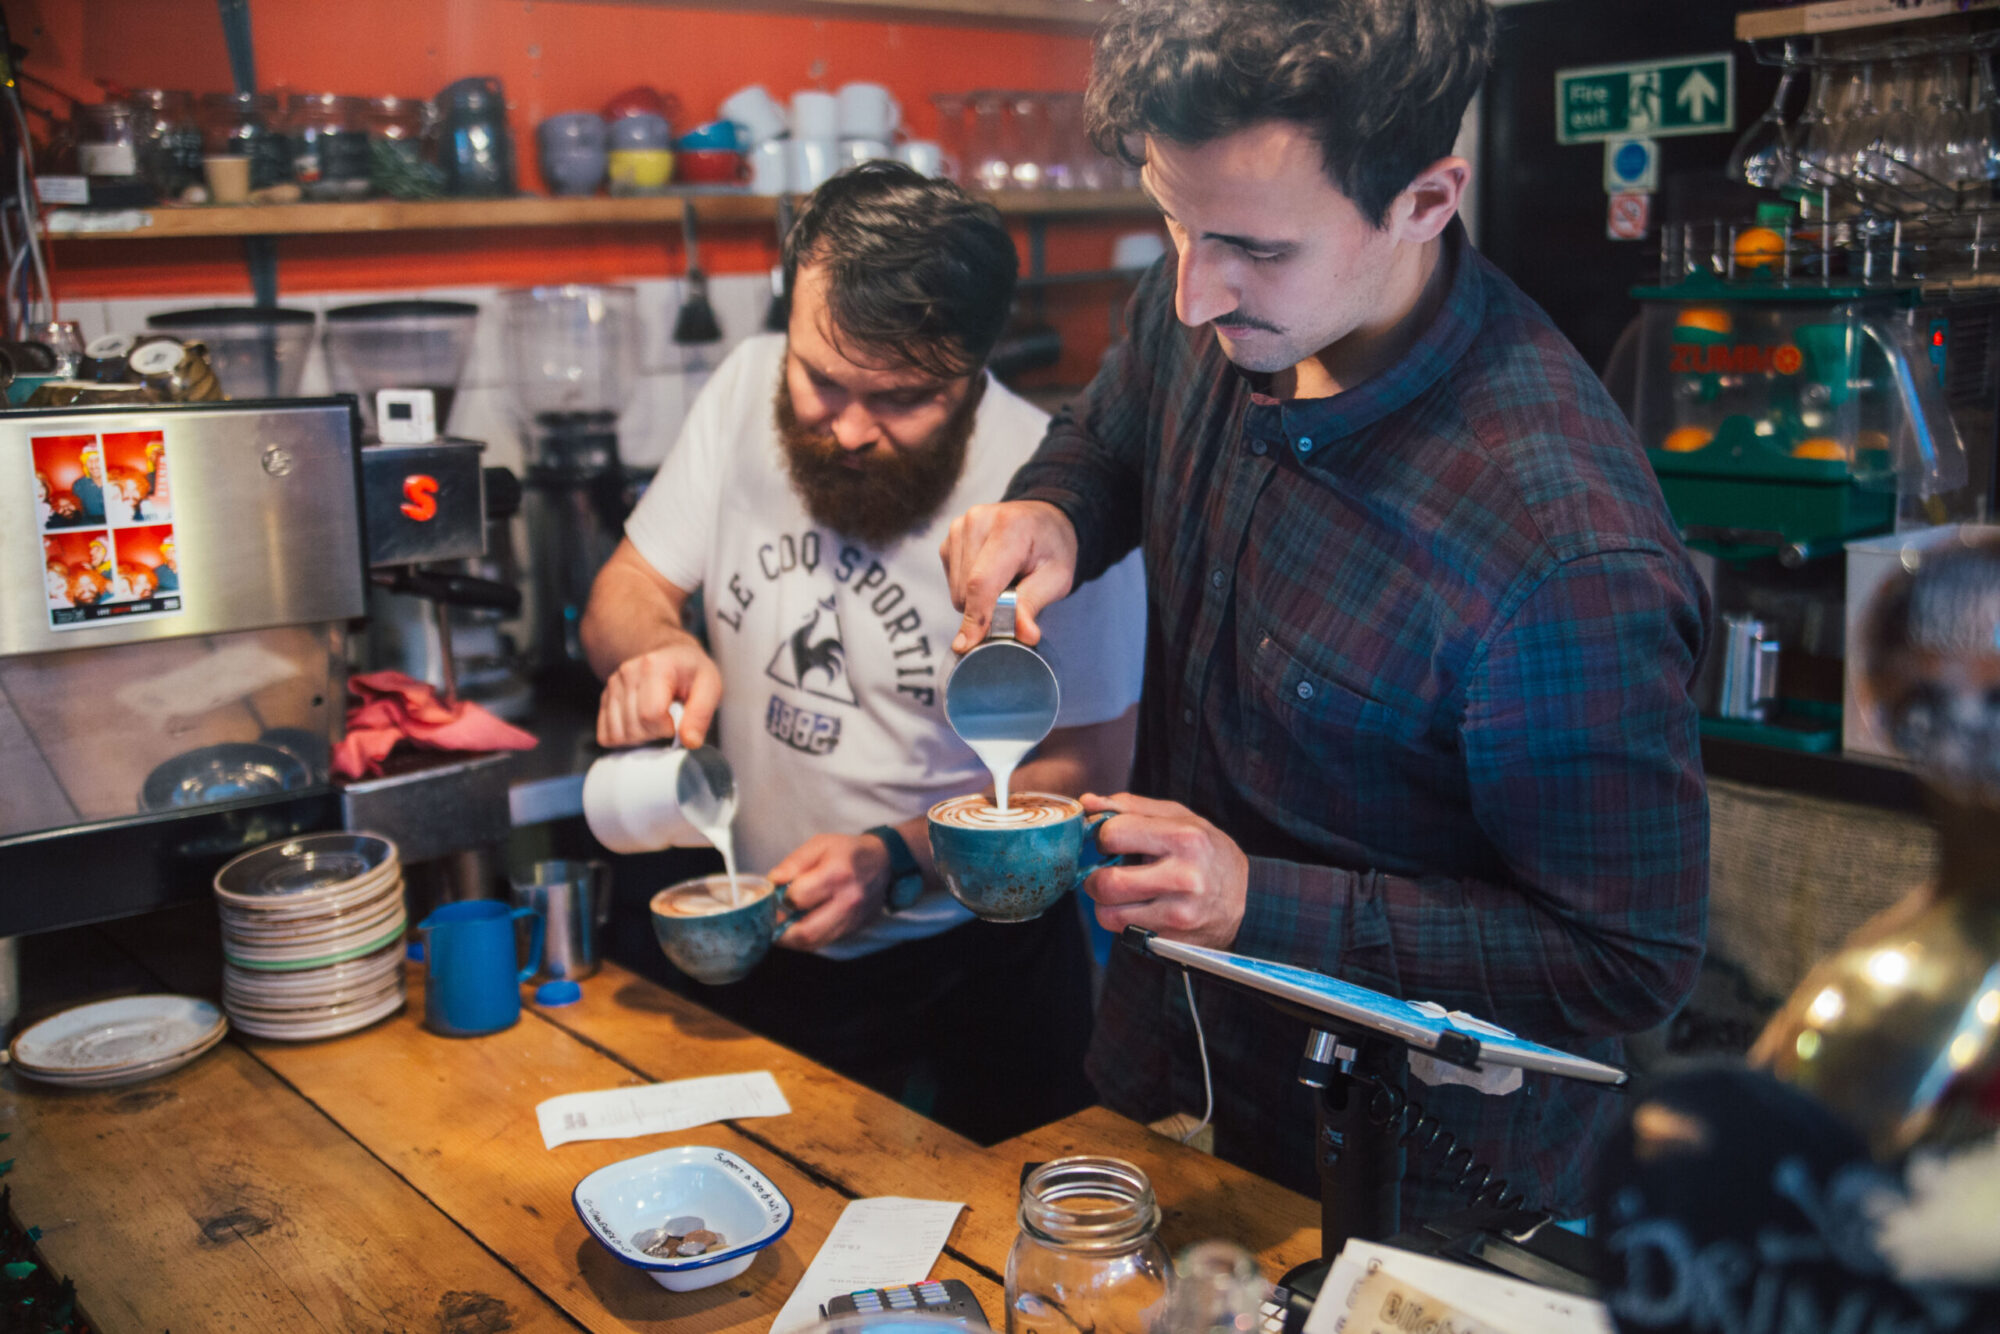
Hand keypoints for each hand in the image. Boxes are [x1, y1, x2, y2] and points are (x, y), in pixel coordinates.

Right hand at [597, 636, 722, 748]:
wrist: (671, 657)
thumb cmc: (691, 672)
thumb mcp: (710, 686)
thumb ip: (701, 714)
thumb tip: (690, 741)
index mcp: (655, 666)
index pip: (650, 714)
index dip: (667, 729)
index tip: (678, 722)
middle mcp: (628, 672)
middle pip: (633, 728)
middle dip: (655, 736)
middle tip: (669, 722)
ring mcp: (613, 685)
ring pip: (618, 734)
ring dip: (639, 739)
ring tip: (656, 721)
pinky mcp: (604, 698)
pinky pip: (606, 735)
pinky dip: (624, 739)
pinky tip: (641, 725)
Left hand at [767, 833, 891, 950]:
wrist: (883, 862)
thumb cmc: (848, 851)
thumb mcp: (819, 844)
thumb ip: (793, 863)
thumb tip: (772, 881)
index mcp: (837, 874)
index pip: (798, 898)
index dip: (781, 897)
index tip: (777, 893)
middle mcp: (848, 901)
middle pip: (806, 932)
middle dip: (781, 931)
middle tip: (771, 921)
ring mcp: (852, 919)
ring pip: (814, 943)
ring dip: (792, 939)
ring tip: (783, 925)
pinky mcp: (854, 928)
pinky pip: (824, 941)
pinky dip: (807, 938)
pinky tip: (801, 925)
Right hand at [940, 499, 1078, 652]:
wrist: (1045, 521)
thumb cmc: (1052, 549)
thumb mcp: (1057, 579)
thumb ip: (1034, 605)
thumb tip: (1023, 634)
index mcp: (1009, 527)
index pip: (982, 581)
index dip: (976, 617)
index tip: (967, 645)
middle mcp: (978, 521)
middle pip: (967, 590)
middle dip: (986, 608)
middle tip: (1013, 598)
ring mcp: (959, 527)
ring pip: (956, 589)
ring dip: (978, 598)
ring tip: (1004, 581)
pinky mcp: (949, 537)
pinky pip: (951, 580)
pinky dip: (969, 587)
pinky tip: (990, 574)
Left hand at [1081, 793, 1249, 948]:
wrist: (1249, 899)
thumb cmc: (1208, 852)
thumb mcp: (1179, 818)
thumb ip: (1131, 807)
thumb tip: (1088, 802)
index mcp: (1185, 838)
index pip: (1113, 835)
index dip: (1104, 837)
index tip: (1113, 842)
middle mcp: (1184, 878)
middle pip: (1106, 883)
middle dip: (1095, 877)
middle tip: (1107, 873)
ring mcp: (1179, 915)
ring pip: (1108, 915)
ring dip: (1106, 904)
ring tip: (1124, 893)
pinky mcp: (1173, 941)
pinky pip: (1124, 934)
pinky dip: (1124, 921)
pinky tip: (1143, 909)